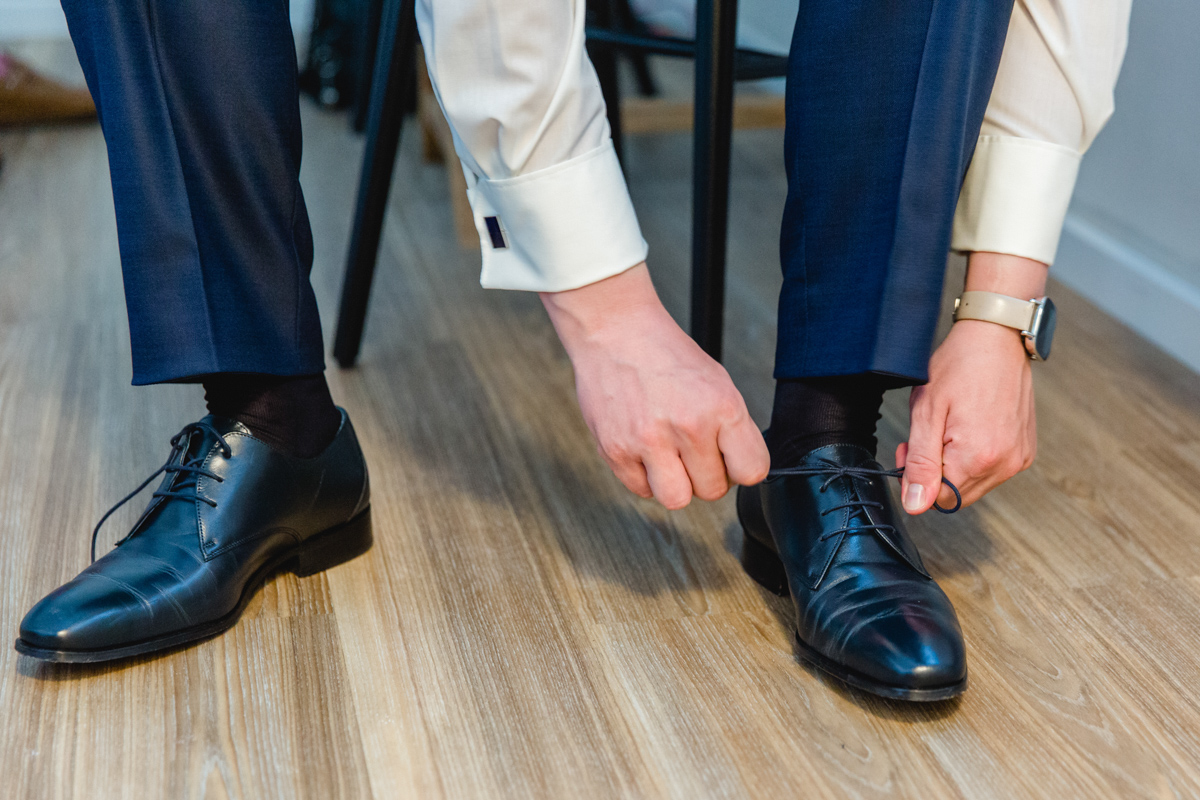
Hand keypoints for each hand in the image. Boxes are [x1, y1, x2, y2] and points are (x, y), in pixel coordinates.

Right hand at [541, 264, 769, 508]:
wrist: (615, 332)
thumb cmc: (666, 355)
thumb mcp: (717, 382)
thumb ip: (732, 427)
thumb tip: (739, 469)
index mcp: (721, 406)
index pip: (752, 471)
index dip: (741, 468)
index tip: (731, 461)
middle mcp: (688, 426)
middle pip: (713, 491)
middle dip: (705, 475)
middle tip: (692, 451)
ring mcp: (649, 441)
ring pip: (677, 499)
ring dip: (675, 484)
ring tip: (668, 456)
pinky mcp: (616, 450)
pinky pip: (641, 490)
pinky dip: (644, 477)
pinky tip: (644, 449)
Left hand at [897, 252, 1046, 513]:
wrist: (996, 337)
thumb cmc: (959, 366)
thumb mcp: (926, 412)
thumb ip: (920, 464)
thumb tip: (916, 505)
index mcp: (979, 457)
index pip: (939, 500)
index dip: (918, 479)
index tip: (911, 449)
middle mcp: (1006, 463)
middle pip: (958, 496)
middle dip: (935, 473)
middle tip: (927, 435)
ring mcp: (1019, 457)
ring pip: (974, 484)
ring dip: (954, 464)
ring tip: (948, 427)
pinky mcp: (1025, 449)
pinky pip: (992, 470)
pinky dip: (974, 456)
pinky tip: (968, 427)